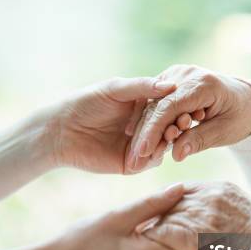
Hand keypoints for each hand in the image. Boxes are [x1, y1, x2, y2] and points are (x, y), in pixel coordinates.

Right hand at [43, 184, 187, 249]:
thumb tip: (181, 189)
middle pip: (180, 247)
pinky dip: (154, 246)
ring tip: (156, 211)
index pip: (188, 238)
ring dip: (166, 233)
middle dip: (179, 222)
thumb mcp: (118, 216)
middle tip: (175, 198)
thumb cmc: (80, 242)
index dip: (190, 215)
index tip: (188, 196)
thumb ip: (152, 204)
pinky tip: (142, 230)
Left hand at [50, 77, 175, 173]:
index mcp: (143, 106)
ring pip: (161, 146)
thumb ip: (143, 87)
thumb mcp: (115, 89)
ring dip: (167, 142)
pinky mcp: (131, 164)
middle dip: (176, 126)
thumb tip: (172, 85)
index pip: (167, 107)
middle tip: (183, 123)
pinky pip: (149, 162)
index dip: (177, 107)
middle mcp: (144, 126)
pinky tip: (156, 151)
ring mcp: (139, 146)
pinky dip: (154, 157)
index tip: (188, 105)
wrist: (62, 130)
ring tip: (170, 136)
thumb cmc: (86, 102)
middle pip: (168, 128)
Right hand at [127, 65, 250, 171]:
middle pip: (156, 105)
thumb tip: (176, 155)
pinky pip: (154, 103)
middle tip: (134, 160)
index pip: (169, 107)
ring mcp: (176, 75)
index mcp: (202, 84)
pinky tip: (139, 141)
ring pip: (151, 104)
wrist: (245, 99)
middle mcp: (186, 74)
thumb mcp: (224, 132)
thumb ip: (199, 140)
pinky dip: (148, 122)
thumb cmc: (238, 116)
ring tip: (135, 155)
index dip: (154, 130)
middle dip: (144, 134)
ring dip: (143, 130)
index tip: (143, 152)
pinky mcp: (170, 81)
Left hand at [143, 182, 250, 249]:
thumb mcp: (243, 214)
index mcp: (222, 189)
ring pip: (168, 214)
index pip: (186, 189)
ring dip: (155, 225)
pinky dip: (157, 237)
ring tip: (143, 234)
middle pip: (173, 199)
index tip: (161, 211)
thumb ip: (223, 209)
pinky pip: (168, 231)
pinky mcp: (197, 233)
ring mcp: (204, 213)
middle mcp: (212, 195)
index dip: (171, 201)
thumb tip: (212, 219)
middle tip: (144, 223)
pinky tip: (149, 242)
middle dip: (159, 213)